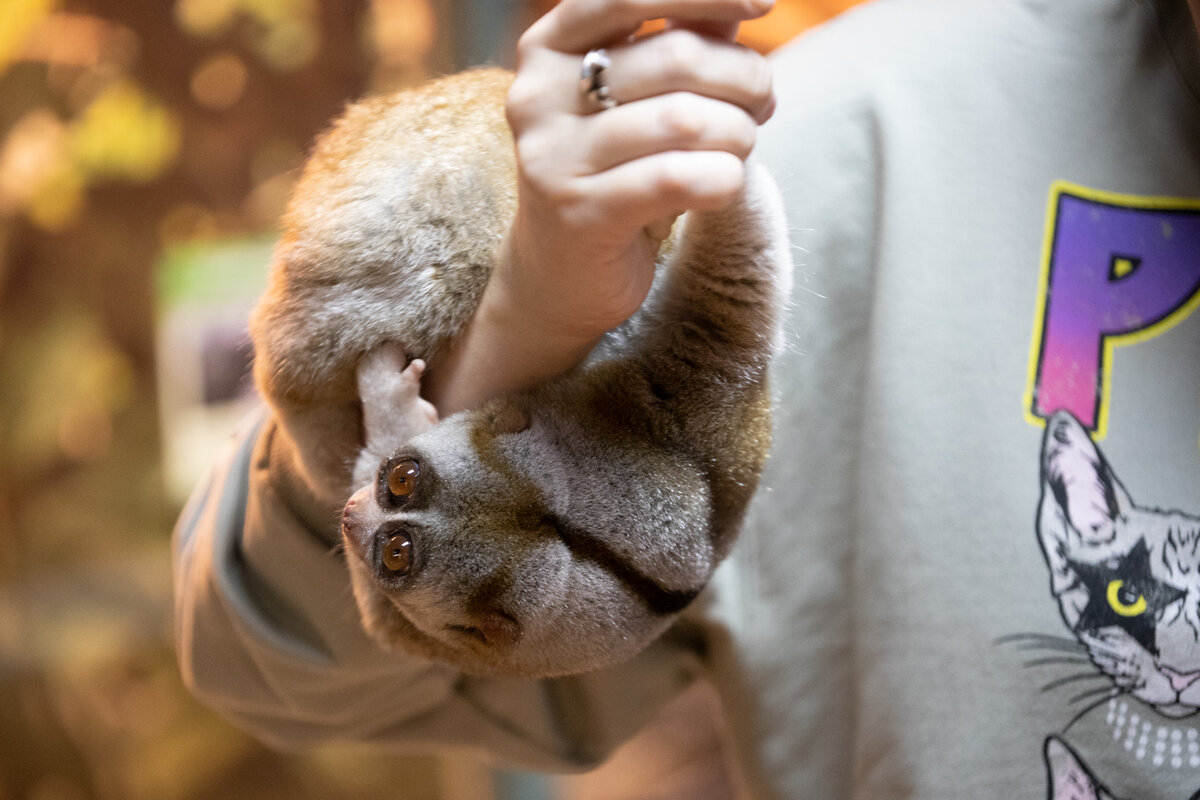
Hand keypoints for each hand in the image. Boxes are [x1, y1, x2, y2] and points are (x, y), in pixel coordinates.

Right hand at [424, 0, 776, 414]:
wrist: (561, 272)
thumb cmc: (615, 171)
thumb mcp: (641, 99)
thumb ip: (683, 41)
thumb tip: (742, 2)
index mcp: (549, 47)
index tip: (766, 6)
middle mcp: (537, 95)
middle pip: (678, 56)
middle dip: (745, 78)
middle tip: (763, 105)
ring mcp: (553, 157)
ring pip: (687, 120)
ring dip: (740, 134)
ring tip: (740, 149)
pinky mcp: (579, 215)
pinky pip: (681, 177)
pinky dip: (725, 178)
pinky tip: (725, 185)